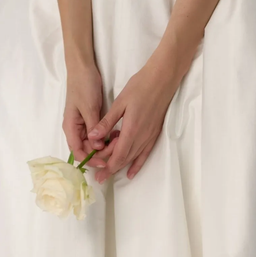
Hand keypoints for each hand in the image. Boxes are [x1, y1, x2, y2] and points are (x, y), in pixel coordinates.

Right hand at [62, 59, 120, 170]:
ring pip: (93, 143)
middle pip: (87, 149)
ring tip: (119, 140)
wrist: (84, 68)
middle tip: (117, 147)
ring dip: (105, 145)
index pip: (78, 152)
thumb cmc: (83, 86)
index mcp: (71, 128)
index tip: (105, 162)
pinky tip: (116, 134)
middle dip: (101, 152)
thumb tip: (97, 148)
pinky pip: (98, 133)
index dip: (90, 160)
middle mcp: (76, 129)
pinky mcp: (91, 118)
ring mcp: (84, 124)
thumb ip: (93, 128)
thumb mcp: (89, 107)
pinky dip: (106, 136)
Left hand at [87, 59, 180, 182]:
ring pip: (134, 157)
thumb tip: (93, 137)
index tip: (97, 174)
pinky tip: (132, 172)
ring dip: (121, 166)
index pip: (118, 155)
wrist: (162, 79)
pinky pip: (145, 153)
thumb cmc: (140, 87)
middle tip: (99, 177)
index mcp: (131, 129)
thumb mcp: (120, 102)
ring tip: (109, 173)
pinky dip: (138, 164)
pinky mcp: (155, 133)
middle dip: (111, 169)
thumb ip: (107, 122)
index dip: (107, 167)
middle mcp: (142, 136)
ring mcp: (150, 136)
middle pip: (125, 158)